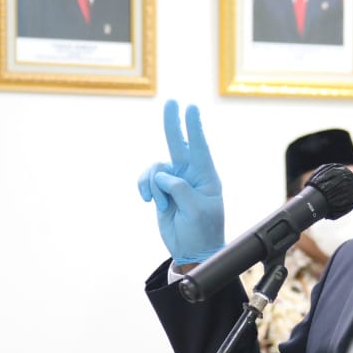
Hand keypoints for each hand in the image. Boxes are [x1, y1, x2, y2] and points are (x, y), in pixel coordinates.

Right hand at [137, 99, 224, 262]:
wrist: (191, 250)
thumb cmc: (202, 231)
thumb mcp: (196, 210)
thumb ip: (180, 188)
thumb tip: (162, 175)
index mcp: (207, 177)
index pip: (200, 148)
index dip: (194, 128)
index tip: (191, 108)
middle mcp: (191, 175)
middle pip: (179, 144)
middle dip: (174, 124)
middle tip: (171, 102)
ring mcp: (175, 181)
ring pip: (156, 167)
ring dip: (152, 184)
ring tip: (159, 204)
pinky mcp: (161, 190)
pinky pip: (147, 179)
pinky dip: (145, 188)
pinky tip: (150, 203)